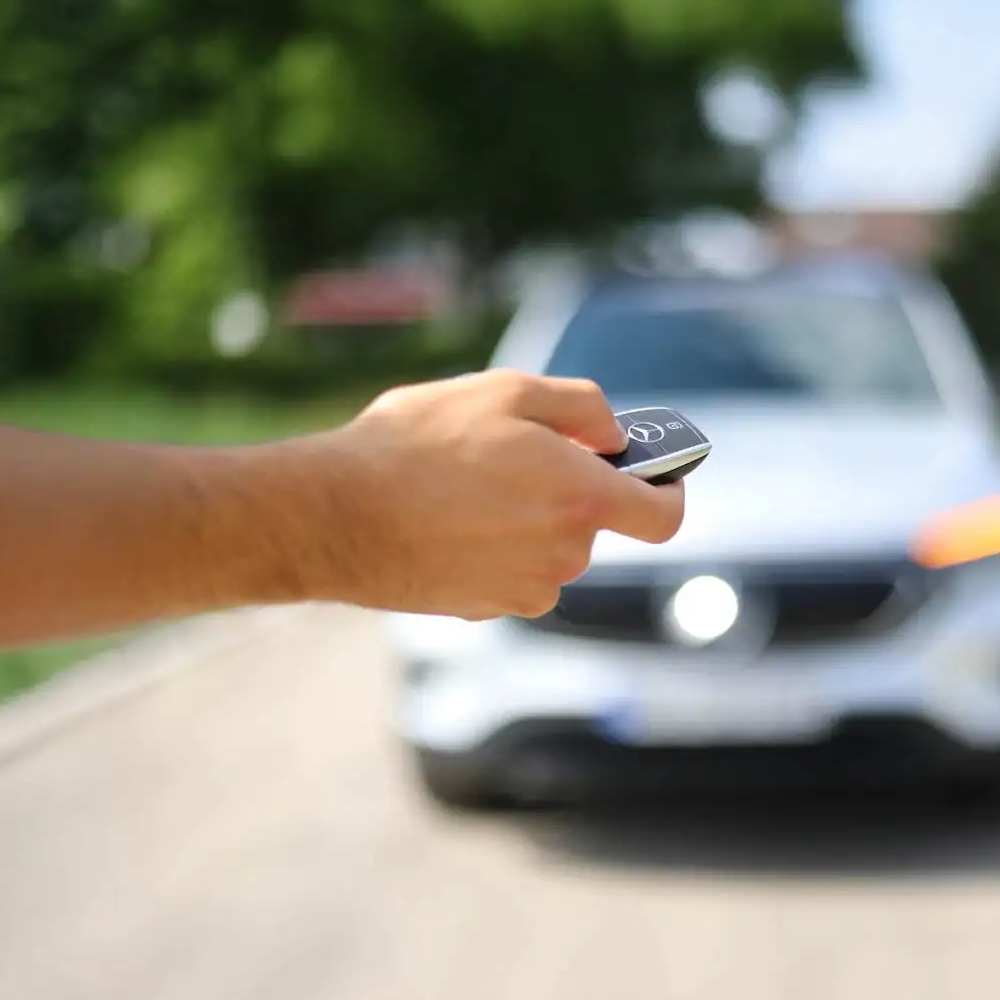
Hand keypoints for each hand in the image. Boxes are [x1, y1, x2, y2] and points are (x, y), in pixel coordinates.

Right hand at [299, 369, 686, 618]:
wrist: (333, 514)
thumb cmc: (416, 444)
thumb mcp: (505, 391)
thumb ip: (582, 407)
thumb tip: (613, 435)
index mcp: (582, 500)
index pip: (663, 516)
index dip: (667, 492)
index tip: (656, 475)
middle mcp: (564, 556)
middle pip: (591, 523)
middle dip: (566, 490)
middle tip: (509, 454)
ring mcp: (524, 589)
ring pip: (547, 548)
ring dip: (523, 518)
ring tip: (462, 485)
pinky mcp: (484, 609)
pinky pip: (508, 571)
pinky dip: (490, 547)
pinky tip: (444, 520)